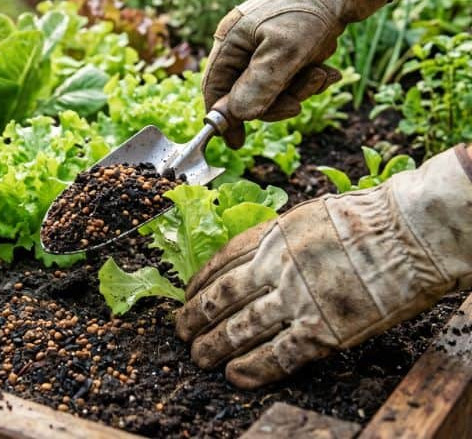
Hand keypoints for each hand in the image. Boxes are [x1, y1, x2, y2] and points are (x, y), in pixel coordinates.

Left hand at [176, 146, 471, 388]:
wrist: (408, 234)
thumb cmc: (365, 218)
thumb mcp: (305, 215)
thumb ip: (276, 237)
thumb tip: (254, 253)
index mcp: (270, 237)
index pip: (220, 263)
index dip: (199, 284)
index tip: (187, 295)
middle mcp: (274, 268)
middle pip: (221, 298)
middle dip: (195, 317)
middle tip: (181, 331)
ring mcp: (296, 300)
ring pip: (239, 329)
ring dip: (214, 345)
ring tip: (198, 356)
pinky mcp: (322, 331)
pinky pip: (277, 355)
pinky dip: (252, 368)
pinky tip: (234, 375)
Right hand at [203, 0, 392, 147]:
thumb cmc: (309, 8)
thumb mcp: (284, 51)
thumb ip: (259, 86)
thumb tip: (235, 116)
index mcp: (231, 42)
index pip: (214, 89)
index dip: (224, 117)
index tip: (238, 142)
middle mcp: (244, 46)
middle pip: (247, 95)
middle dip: (276, 102)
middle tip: (298, 102)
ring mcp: (266, 47)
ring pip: (275, 89)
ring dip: (300, 89)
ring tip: (320, 74)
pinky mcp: (290, 48)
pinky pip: (293, 78)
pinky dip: (310, 78)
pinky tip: (327, 69)